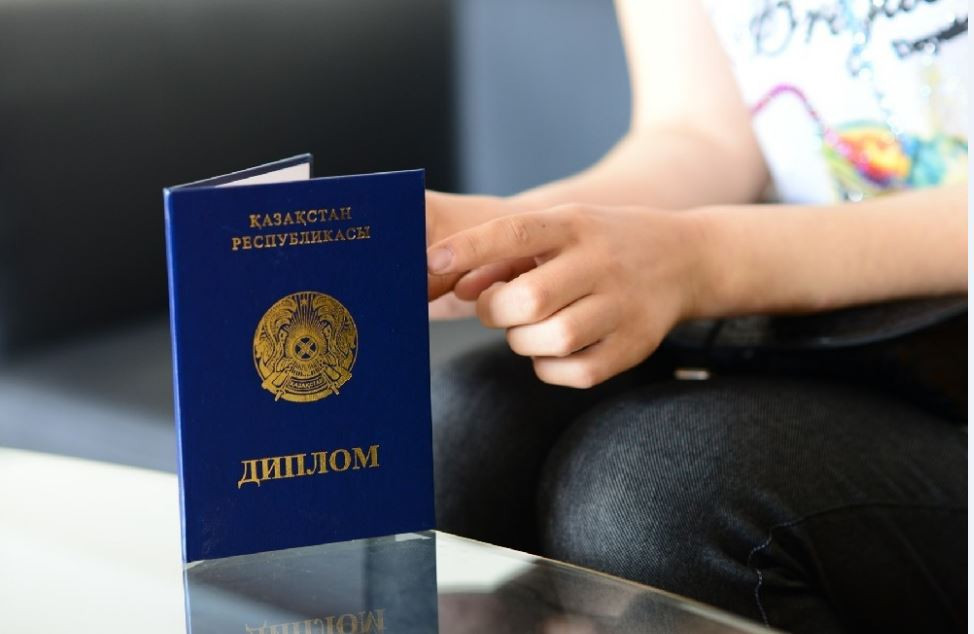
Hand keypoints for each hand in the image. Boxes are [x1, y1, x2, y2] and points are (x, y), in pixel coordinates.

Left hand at [426, 205, 710, 386]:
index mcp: (575, 224)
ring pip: (553, 340)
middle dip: (496, 311)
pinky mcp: (635, 345)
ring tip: (530, 327)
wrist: (685, 258)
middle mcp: (601, 262)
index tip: (432, 263)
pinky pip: (577, 372)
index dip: (468, 249)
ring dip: (523, 341)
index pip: (515, 232)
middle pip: (530, 299)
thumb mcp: (561, 229)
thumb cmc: (601, 244)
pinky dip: (551, 367)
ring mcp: (623, 306)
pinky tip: (555, 349)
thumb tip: (457, 286)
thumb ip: (506, 255)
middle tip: (498, 308)